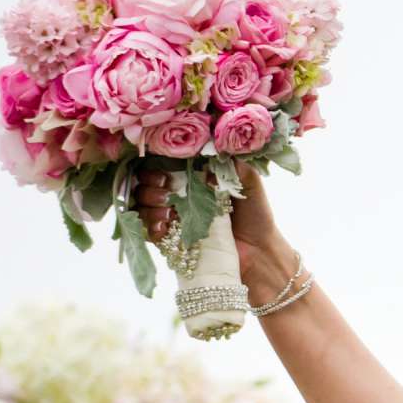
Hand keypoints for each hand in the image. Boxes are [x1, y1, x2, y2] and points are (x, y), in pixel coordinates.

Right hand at [132, 161, 296, 297]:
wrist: (260, 250)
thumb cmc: (255, 215)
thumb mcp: (249, 184)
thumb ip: (234, 165)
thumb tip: (213, 152)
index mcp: (191, 179)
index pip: (160, 166)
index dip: (156, 166)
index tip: (166, 172)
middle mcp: (177, 197)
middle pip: (144, 186)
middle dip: (149, 186)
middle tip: (166, 190)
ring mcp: (172, 219)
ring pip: (142, 208)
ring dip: (149, 206)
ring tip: (169, 211)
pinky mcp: (171, 241)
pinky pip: (149, 233)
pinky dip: (151, 228)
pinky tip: (164, 227)